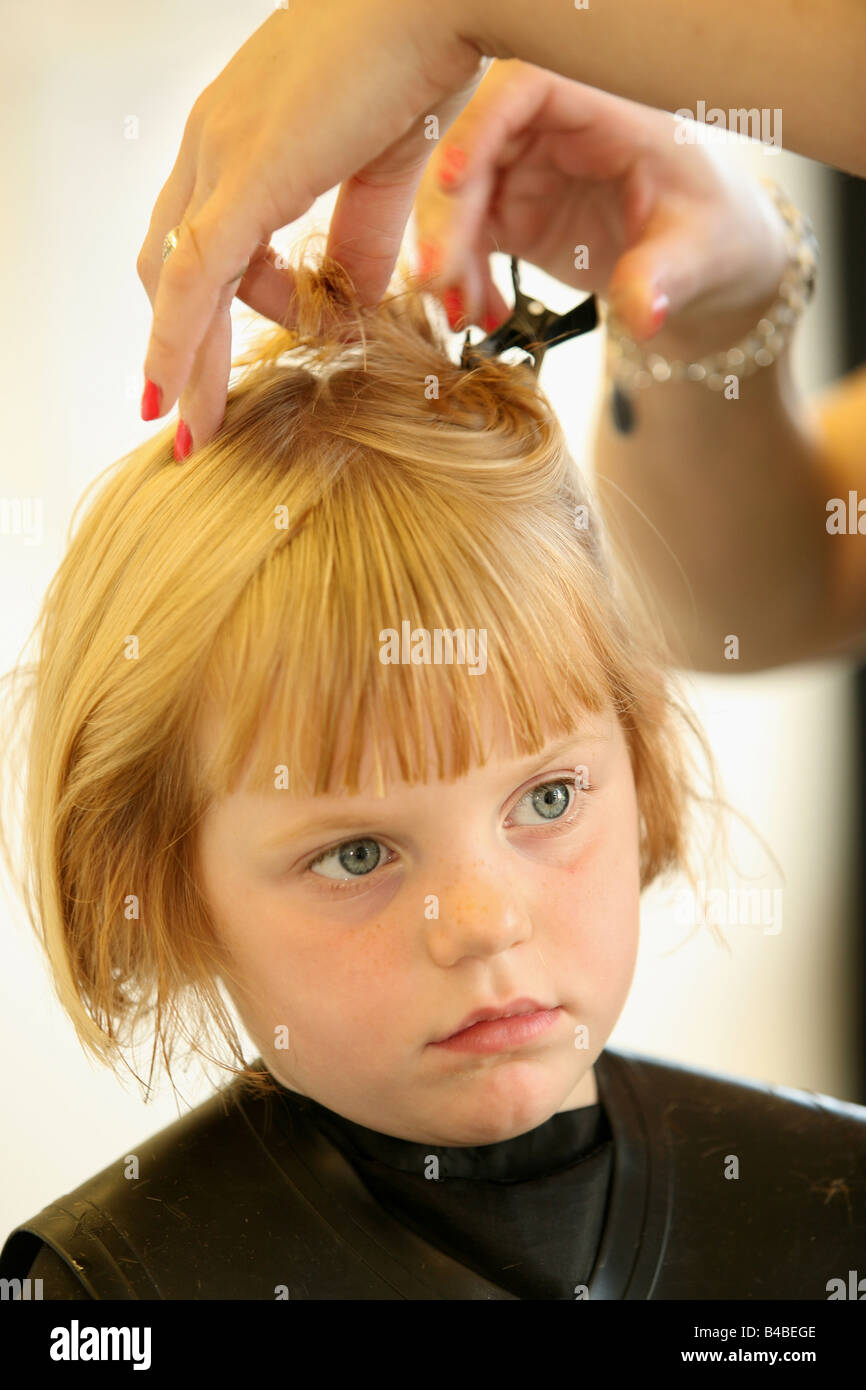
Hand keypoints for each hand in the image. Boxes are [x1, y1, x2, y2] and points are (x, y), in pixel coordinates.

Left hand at [137, 0, 486, 456]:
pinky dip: (180, 342)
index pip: (199, 237)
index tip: (223, 364)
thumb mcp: (382, 174)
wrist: (440, 0)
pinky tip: (178, 397)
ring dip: (184, 362)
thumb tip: (351, 299)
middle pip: (172, 264)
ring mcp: (221, 151)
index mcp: (240, 134)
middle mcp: (213, 140)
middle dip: (177, 345)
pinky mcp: (246, 173)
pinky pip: (196, 275)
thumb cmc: (419, 61)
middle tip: (186, 413)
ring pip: (178, 281)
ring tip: (197, 428)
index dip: (202, 308)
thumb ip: (360, 238)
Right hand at [413, 60, 791, 357]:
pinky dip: (461, 277)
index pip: (529, 88)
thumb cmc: (716, 236)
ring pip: (457, 194)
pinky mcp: (512, 211)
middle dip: (447, 212)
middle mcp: (556, 128)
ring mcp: (527, 168)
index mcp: (607, 106)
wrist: (705, 269)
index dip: (483, 125)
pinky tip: (479, 316)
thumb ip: (664, 278)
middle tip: (438, 279)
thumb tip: (643, 315)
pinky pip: (464, 236)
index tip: (457, 179)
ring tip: (462, 313)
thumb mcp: (701, 255)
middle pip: (475, 143)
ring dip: (446, 253)